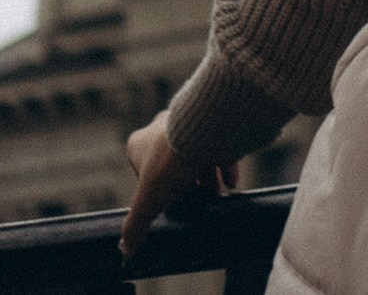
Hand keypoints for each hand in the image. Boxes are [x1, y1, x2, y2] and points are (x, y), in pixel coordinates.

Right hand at [120, 111, 234, 260]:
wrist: (206, 132)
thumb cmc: (171, 163)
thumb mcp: (149, 200)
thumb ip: (137, 225)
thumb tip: (126, 251)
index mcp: (141, 143)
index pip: (145, 172)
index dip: (158, 191)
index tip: (169, 203)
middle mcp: (165, 129)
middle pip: (175, 165)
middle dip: (188, 186)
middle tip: (198, 202)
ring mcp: (192, 125)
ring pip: (200, 156)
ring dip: (209, 178)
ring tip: (217, 197)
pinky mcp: (216, 125)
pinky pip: (222, 148)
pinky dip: (226, 167)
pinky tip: (232, 183)